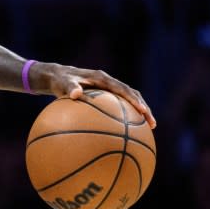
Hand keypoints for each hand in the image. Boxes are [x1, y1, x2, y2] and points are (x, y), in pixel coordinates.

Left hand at [38, 62, 155, 128]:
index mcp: (102, 79)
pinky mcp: (105, 96)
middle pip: (132, 95)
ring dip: (139, 113)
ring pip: (129, 101)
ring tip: (148, 129)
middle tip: (152, 123)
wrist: (58, 77)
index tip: (142, 110)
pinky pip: (119, 107)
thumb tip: (76, 94)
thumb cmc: (60, 81)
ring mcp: (109, 90)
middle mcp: (109, 83)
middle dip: (144, 108)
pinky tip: (127, 132)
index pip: (123, 89)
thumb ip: (69, 88)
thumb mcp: (63, 83)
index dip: (133, 99)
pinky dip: (125, 116)